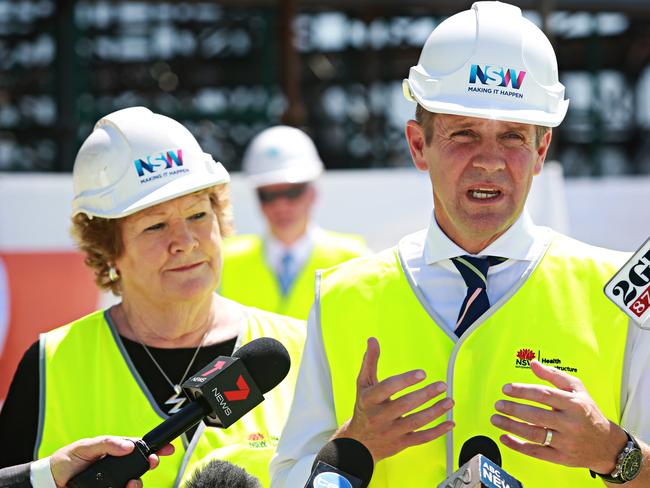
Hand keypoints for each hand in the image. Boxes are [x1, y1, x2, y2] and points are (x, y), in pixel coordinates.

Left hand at [50, 436, 174, 487]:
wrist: (49, 482)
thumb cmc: (66, 461)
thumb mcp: (86, 446)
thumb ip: (107, 444)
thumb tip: (128, 446)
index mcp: (114, 452)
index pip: (138, 449)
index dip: (154, 449)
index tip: (167, 449)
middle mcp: (116, 468)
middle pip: (140, 467)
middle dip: (150, 464)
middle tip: (152, 463)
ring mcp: (112, 483)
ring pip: (134, 484)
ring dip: (137, 484)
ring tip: (132, 483)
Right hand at [333, 337, 453, 462]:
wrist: (359, 442)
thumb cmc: (364, 407)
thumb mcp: (363, 384)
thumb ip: (369, 362)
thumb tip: (372, 340)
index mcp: (369, 400)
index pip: (387, 388)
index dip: (405, 380)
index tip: (422, 373)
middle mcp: (379, 417)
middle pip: (404, 405)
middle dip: (425, 395)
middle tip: (442, 385)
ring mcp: (391, 431)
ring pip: (415, 422)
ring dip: (435, 412)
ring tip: (450, 401)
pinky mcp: (401, 443)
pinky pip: (421, 438)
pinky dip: (437, 432)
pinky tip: (450, 423)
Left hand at [490, 360, 626, 473]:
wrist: (607, 445)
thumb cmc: (588, 412)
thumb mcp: (577, 389)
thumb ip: (554, 375)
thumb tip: (533, 363)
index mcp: (574, 404)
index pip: (543, 395)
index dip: (522, 391)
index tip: (506, 389)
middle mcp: (570, 423)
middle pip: (536, 415)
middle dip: (513, 409)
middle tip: (498, 405)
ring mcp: (566, 442)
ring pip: (534, 434)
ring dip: (511, 427)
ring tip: (496, 419)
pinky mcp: (562, 458)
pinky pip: (536, 452)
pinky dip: (518, 446)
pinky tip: (504, 438)